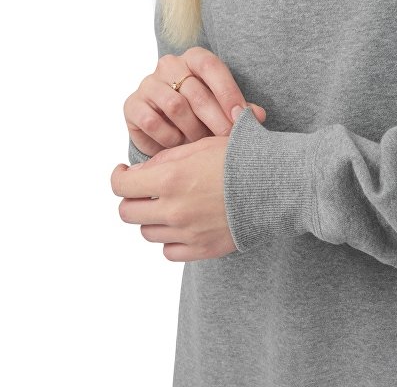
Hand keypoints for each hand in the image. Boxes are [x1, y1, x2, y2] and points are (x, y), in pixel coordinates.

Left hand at [111, 135, 236, 260]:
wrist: (278, 185)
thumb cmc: (242, 158)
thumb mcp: (201, 145)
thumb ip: (166, 159)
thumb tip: (141, 172)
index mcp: (169, 178)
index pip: (120, 185)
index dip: (119, 176)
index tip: (125, 173)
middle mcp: (173, 209)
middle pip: (127, 212)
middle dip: (133, 199)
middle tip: (145, 191)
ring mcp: (187, 233)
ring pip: (147, 232)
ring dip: (153, 218)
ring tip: (171, 206)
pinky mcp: (202, 249)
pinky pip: (169, 252)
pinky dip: (171, 240)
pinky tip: (183, 225)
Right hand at [124, 46, 265, 156]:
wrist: (168, 130)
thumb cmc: (202, 116)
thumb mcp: (223, 110)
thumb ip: (240, 110)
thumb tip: (259, 116)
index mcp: (194, 58)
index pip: (211, 66)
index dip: (228, 92)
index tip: (242, 117)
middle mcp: (169, 65)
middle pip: (195, 91)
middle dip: (215, 119)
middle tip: (227, 140)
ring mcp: (148, 84)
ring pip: (174, 106)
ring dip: (192, 130)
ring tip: (201, 144)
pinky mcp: (132, 105)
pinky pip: (152, 121)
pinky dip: (168, 137)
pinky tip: (178, 145)